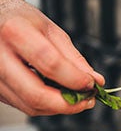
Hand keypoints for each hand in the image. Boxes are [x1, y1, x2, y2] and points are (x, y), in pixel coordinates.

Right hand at [0, 0, 103, 115]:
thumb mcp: (51, 31)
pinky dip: (47, 106)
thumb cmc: (21, 22)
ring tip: (77, 98)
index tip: (91, 84)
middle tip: (87, 101)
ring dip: (60, 108)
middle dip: (69, 104)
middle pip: (36, 95)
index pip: (50, 64)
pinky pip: (25, 106)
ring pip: (31, 106)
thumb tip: (95, 80)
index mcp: (15, 33)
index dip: (75, 79)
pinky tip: (59, 97)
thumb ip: (74, 58)